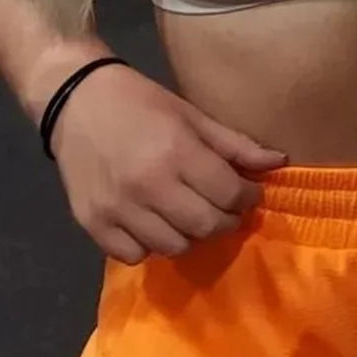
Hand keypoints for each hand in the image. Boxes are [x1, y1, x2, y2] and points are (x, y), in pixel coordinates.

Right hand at [51, 64, 286, 262]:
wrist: (76, 100)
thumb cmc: (141, 103)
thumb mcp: (191, 115)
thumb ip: (235, 144)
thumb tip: (280, 162)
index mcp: (176, 153)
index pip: (229, 194)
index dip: (247, 197)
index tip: (247, 192)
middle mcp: (148, 186)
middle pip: (206, 227)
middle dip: (225, 220)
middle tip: (223, 207)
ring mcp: (118, 209)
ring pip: (174, 247)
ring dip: (189, 235)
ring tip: (186, 214)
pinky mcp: (93, 224)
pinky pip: (134, 255)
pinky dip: (149, 245)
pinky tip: (151, 222)